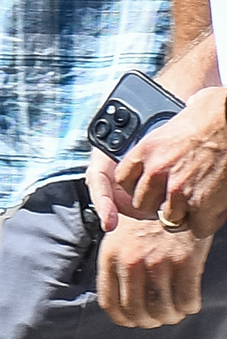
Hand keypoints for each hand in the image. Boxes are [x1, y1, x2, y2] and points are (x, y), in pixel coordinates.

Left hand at [96, 88, 226, 231]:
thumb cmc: (215, 112)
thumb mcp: (178, 117)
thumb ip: (167, 130)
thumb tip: (181, 112)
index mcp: (146, 150)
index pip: (124, 180)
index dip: (138, 187)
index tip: (150, 188)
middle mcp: (157, 171)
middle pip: (143, 205)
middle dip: (159, 205)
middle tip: (175, 200)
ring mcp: (178, 189)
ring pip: (170, 220)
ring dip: (183, 216)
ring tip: (196, 206)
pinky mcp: (203, 204)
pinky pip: (198, 226)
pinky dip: (206, 222)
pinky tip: (213, 211)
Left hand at [101, 217, 212, 328]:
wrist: (173, 199)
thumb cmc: (145, 223)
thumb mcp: (118, 240)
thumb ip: (115, 267)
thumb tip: (118, 304)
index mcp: (110, 258)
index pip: (110, 304)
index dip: (124, 319)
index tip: (134, 321)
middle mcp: (130, 262)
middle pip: (137, 312)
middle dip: (149, 322)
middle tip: (159, 318)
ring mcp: (158, 262)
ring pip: (163, 310)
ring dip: (171, 317)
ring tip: (175, 311)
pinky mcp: (185, 261)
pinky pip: (187, 300)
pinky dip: (189, 307)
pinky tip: (189, 302)